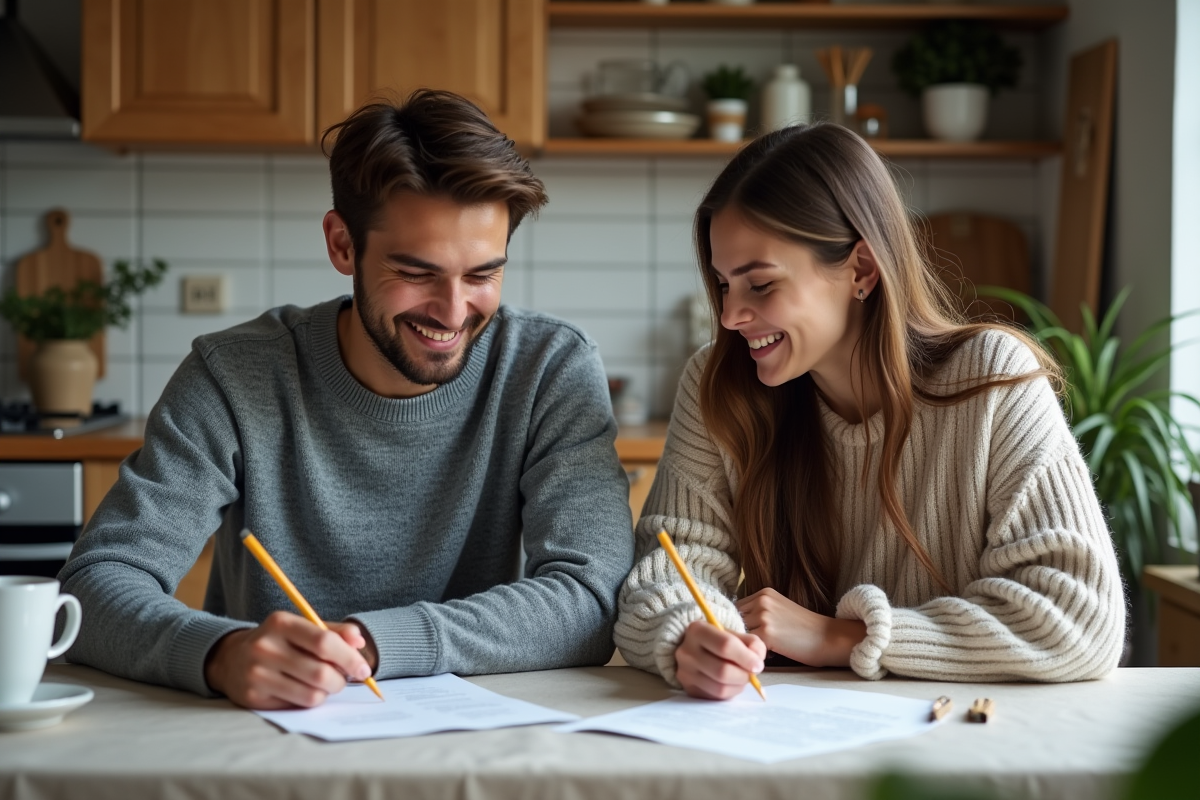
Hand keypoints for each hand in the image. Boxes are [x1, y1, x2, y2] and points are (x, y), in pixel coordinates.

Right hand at [204, 611, 374, 708]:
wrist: (231, 658)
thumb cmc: (278, 641)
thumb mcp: (302, 627)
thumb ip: (334, 632)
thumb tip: (359, 643)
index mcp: (280, 623)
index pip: (324, 642)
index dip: (350, 658)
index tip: (364, 669)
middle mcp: (265, 647)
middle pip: (320, 672)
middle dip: (341, 679)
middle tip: (344, 678)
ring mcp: (257, 674)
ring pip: (311, 694)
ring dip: (327, 692)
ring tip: (324, 684)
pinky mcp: (253, 698)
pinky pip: (297, 705)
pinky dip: (310, 700)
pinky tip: (304, 689)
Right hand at [674, 620, 766, 700]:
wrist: (696, 650)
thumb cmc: (719, 641)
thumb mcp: (735, 634)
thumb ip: (751, 643)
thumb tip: (757, 662)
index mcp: (697, 630)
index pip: (725, 645)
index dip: (746, 657)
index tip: (758, 665)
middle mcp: (686, 652)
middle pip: (722, 671)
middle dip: (744, 675)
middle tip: (752, 674)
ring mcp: (685, 673)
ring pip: (720, 688)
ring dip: (739, 686)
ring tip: (742, 678)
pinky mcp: (689, 689)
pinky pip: (716, 698)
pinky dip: (730, 693)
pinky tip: (732, 684)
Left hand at [737, 588, 865, 667]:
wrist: (828, 638)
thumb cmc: (805, 629)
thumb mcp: (779, 611)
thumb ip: (758, 613)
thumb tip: (735, 626)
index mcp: (764, 593)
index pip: (735, 608)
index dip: (737, 623)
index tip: (745, 635)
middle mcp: (761, 601)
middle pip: (733, 620)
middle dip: (739, 633)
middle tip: (751, 645)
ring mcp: (763, 616)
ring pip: (739, 633)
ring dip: (745, 643)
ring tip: (762, 649)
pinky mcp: (766, 633)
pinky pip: (748, 645)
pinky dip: (753, 652)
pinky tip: (768, 655)